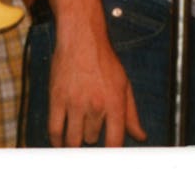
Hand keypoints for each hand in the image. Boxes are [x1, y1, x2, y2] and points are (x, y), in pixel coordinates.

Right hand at [48, 25, 145, 146]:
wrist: (82, 39)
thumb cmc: (104, 60)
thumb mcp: (124, 85)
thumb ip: (131, 114)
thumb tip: (140, 136)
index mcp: (115, 103)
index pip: (114, 142)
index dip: (111, 153)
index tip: (107, 154)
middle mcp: (95, 106)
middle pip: (92, 139)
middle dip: (92, 136)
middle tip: (90, 126)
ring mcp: (74, 103)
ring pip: (73, 140)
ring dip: (75, 141)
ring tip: (77, 134)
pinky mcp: (57, 99)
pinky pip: (54, 130)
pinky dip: (57, 140)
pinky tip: (60, 141)